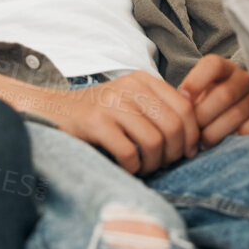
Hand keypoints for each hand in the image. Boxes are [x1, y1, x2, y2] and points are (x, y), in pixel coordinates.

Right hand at [47, 72, 201, 174]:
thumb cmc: (99, 113)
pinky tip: (126, 168)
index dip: (191, 135)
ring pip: (154, 142)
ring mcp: (112, 104)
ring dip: (153, 164)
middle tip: (163, 164)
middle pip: (173, 126)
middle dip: (174, 153)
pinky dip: (133, 168)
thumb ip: (159, 109)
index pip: (185, 107)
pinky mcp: (96, 122)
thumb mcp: (131, 100)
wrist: (53, 111)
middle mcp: (130, 87)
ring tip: (144, 167)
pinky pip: (129, 153)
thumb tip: (195, 136)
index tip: (186, 152)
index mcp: (143, 80)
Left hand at [177, 55, 248, 146]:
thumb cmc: (212, 108)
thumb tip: (174, 108)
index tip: (182, 99)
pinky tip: (228, 142)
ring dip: (216, 132)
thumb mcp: (200, 96)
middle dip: (203, 116)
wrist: (242, 119)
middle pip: (224, 94)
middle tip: (190, 132)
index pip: (212, 65)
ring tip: (203, 143)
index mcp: (225, 68)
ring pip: (238, 113)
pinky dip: (240, 136)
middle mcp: (246, 79)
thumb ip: (188, 98)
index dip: (195, 81)